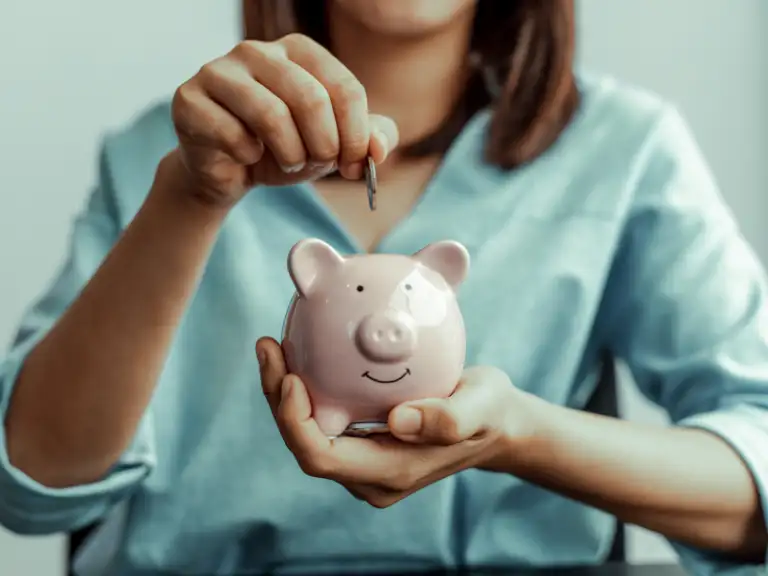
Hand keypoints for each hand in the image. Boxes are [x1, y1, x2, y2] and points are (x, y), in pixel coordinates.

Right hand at [169, 34, 398, 206]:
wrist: (231, 171)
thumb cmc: (285, 148)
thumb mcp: (335, 144)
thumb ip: (369, 139)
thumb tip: (379, 149)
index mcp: (298, 50)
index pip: (345, 88)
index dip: (356, 136)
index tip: (354, 165)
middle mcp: (257, 50)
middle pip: (311, 99)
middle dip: (324, 145)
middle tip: (319, 164)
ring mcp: (219, 71)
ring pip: (271, 115)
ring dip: (290, 153)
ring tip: (289, 162)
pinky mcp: (190, 99)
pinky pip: (233, 135)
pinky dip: (249, 157)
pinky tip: (247, 156)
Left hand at [256, 337, 532, 507]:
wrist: (494, 424)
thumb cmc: (489, 414)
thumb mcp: (482, 407)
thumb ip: (449, 419)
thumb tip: (397, 421)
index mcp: (390, 472)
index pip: (321, 457)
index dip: (295, 422)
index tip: (291, 376)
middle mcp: (369, 475)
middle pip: (304, 444)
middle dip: (278, 399)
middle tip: (269, 346)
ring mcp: (364, 462)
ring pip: (307, 431)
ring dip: (283, 392)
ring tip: (274, 345)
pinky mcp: (363, 443)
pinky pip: (322, 419)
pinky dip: (305, 389)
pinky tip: (301, 352)